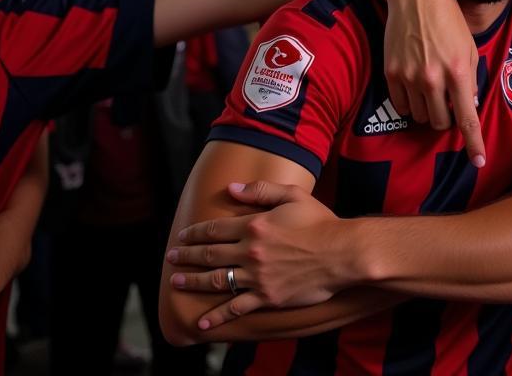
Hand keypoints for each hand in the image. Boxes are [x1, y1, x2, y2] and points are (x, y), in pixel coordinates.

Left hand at [167, 180, 355, 330]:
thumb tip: (231, 188)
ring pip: (217, 281)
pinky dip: (217, 316)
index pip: (215, 229)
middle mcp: (251, 251)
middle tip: (171, 258)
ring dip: (193, 282)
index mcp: (255, 225)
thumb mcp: (293, 195)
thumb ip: (260, 190)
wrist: (341, 253)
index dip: (195, 232)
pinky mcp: (267, 298)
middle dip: (186, 257)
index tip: (182, 236)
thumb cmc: (320, 221)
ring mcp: (257, 277)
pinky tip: (202, 322)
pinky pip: (236, 308)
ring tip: (176, 282)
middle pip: (209, 255)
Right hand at [384, 0, 484, 165]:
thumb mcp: (469, 47)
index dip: (474, 144)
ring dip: (427, 110)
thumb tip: (466, 108)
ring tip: (430, 87)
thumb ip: (469, 80)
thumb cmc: (449, 20)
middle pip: (440, 123)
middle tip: (447, 101)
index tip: (479, 162)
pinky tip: (414, 85)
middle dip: (446, 118)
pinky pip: (401, 105)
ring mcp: (410, 76)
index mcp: (459, 70)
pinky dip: (409, 103)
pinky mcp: (391, 72)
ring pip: (419, 116)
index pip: (467, 118)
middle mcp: (434, 77)